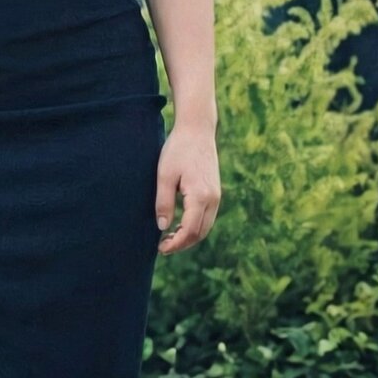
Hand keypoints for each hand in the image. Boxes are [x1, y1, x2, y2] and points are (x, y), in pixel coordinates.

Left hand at [155, 122, 220, 254]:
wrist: (197, 129)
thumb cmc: (178, 149)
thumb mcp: (165, 175)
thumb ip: (164, 203)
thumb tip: (162, 228)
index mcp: (201, 196)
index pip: (190, 231)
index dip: (176, 244)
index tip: (161, 248)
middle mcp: (213, 199)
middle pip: (200, 233)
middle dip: (182, 244)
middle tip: (163, 246)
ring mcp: (216, 196)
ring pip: (205, 226)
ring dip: (189, 236)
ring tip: (169, 237)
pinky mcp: (215, 191)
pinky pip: (207, 216)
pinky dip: (195, 226)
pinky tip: (180, 224)